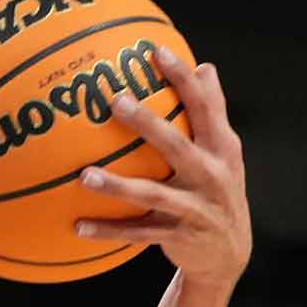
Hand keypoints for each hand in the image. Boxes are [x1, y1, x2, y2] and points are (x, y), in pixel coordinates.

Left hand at [74, 46, 251, 292]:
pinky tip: (78, 225)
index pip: (204, 107)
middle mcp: (211, 176)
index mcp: (222, 149)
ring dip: (117, 186)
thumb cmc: (219, 190)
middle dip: (148, 124)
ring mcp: (194, 208)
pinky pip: (137, 233)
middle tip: (116, 101)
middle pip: (177, 145)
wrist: (229, 255)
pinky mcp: (176, 236)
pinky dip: (108, 230)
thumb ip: (214, 112)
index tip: (156, 51)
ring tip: (84, 175)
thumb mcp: (225, 153)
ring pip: (152, 194)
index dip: (183, 78)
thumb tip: (205, 67)